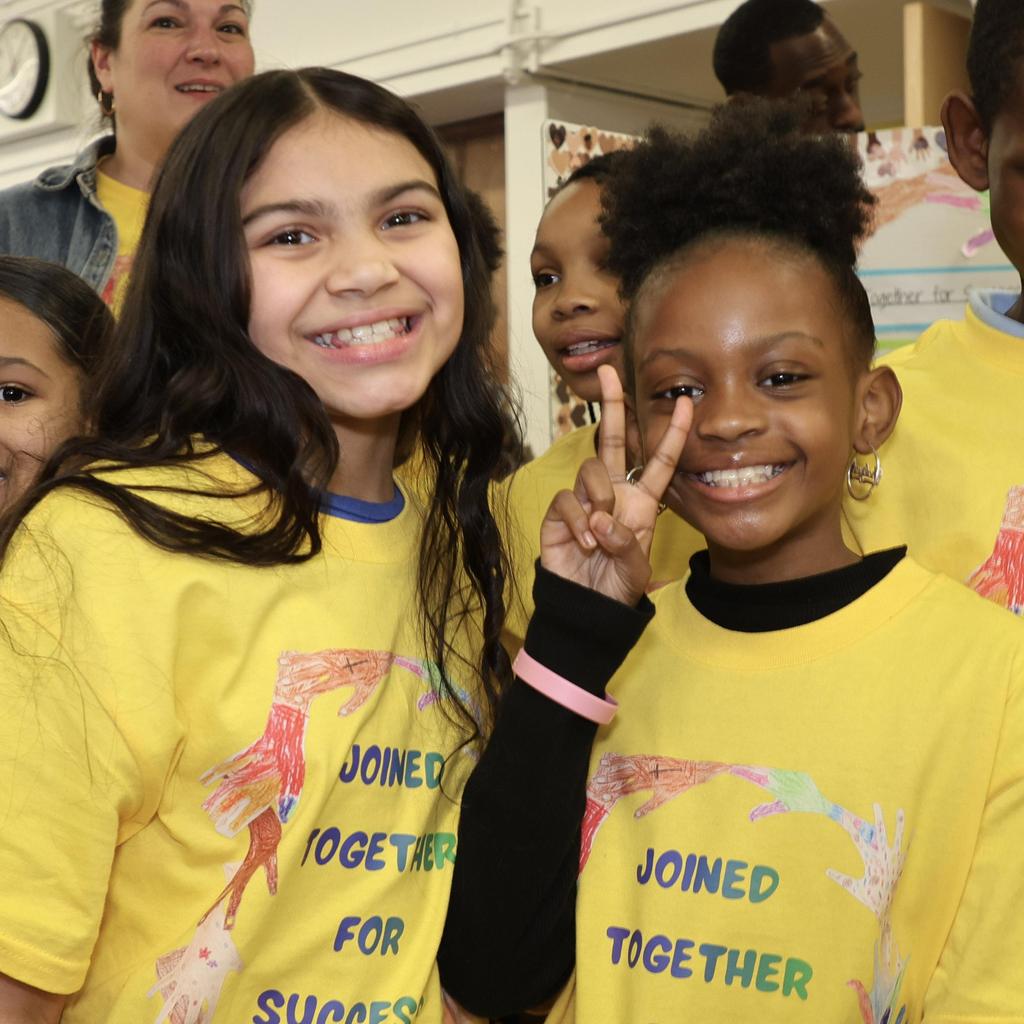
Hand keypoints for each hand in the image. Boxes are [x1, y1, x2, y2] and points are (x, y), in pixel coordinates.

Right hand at [540, 365, 690, 604]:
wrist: (586, 606)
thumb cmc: (617, 586)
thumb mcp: (636, 569)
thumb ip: (625, 543)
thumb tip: (599, 520)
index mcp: (642, 501)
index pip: (659, 461)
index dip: (673, 433)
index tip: (687, 403)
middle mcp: (614, 492)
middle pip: (613, 440)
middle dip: (612, 405)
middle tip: (608, 371)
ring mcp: (585, 499)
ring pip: (591, 469)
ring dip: (599, 498)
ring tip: (599, 534)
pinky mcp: (559, 511)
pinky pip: (568, 498)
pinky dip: (577, 520)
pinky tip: (583, 543)